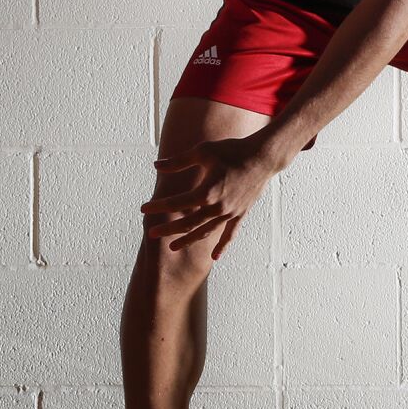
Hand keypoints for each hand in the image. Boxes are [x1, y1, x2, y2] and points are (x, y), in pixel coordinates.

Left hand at [140, 131, 280, 259]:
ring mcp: (229, 213)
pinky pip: (230, 234)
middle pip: (188, 223)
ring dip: (188, 240)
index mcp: (206, 192)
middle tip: (151, 234)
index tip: (144, 208)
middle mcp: (217, 207)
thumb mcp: (202, 152)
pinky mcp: (240, 213)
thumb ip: (178, 162)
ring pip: (205, 232)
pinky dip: (222, 246)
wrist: (263, 156)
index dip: (158, 206)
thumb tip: (156, 166)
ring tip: (173, 247)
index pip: (176, 203)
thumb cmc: (232, 151)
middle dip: (168, 229)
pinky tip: (214, 258)